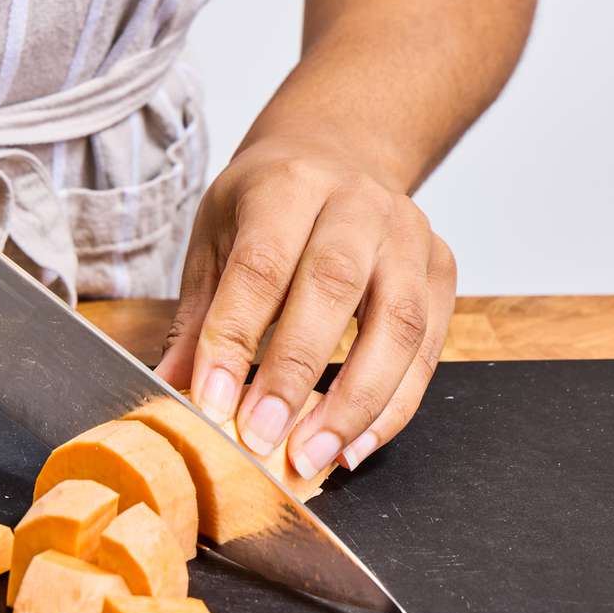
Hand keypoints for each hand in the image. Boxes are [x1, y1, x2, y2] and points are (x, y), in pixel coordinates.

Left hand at [156, 139, 455, 477]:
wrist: (338, 154)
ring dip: (355, 402)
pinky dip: (392, 406)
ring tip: (313, 458)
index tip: (213, 404)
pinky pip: (427, 349)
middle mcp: (358, 202)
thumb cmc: (267, 205)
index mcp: (288, 183)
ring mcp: (409, 235)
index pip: (261, 265)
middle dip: (295, 373)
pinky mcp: (441, 271)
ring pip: (397, 324)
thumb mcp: (216, 239)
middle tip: (262, 440)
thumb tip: (171, 390)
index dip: (235, 338)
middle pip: (333, 287)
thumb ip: (198, 315)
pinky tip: (353, 446)